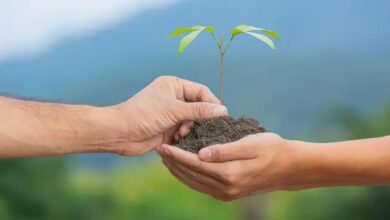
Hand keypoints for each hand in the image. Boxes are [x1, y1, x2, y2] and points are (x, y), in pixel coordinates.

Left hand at [110, 76, 227, 155]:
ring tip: (182, 134)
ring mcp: (171, 114)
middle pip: (199, 107)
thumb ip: (199, 110)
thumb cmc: (143, 115)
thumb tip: (222, 110)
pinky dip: (184, 137)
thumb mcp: (173, 110)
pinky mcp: (168, 129)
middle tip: (204, 128)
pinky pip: (184, 132)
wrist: (120, 133)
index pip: (201, 91)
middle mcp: (174, 98)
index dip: (212, 103)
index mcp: (174, 85)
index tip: (221, 116)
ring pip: (193, 122)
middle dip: (201, 118)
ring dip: (191, 129)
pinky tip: (178, 140)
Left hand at [157, 133, 300, 200]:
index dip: (177, 154)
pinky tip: (183, 168)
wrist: (288, 168)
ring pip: (194, 182)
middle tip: (160, 150)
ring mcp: (226, 193)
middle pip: (191, 175)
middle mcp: (225, 187)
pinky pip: (202, 186)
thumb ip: (224, 150)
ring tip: (166, 158)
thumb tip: (200, 153)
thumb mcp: (250, 144)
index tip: (163, 145)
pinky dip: (189, 177)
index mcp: (229, 174)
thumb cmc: (271, 149)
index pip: (195, 163)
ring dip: (178, 171)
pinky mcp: (228, 194)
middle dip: (173, 162)